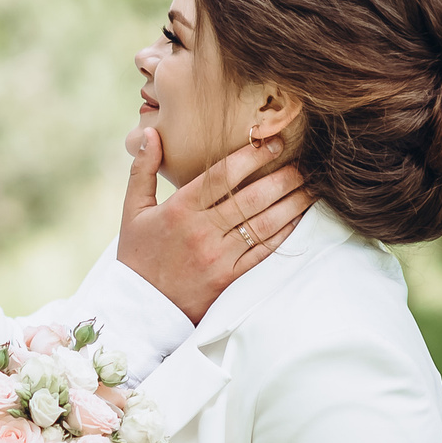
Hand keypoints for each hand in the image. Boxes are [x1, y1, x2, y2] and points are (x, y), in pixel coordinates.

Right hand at [116, 128, 312, 322]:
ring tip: (309, 188)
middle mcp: (201, 232)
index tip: (272, 143)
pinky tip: (298, 220)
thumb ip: (142, 170)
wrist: (139, 310)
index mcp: (179, 210)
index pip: (222, 176)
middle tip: (301, 164)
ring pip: (262, 225)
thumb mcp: (132, 211)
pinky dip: (283, 235)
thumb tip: (150, 132)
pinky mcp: (228, 279)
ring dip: (291, 204)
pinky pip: (262, 253)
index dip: (251, 157)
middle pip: (250, 198)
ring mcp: (217, 257)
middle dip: (281, 178)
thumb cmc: (137, 257)